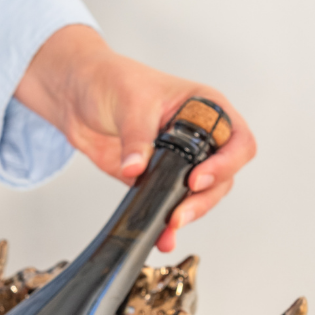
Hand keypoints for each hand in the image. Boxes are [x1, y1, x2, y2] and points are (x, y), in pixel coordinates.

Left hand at [15, 25, 255, 251]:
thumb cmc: (112, 80)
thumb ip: (137, 137)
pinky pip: (172, 203)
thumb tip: (137, 168)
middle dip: (205, 198)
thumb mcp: (130, 102)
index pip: (237, 140)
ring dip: (190, 213)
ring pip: (203, 194)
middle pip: (223, 176)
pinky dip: (168, 221)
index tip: (197, 178)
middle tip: (180, 212)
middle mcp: (199, 135)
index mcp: (205, 108)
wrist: (77, 94)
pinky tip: (162, 234)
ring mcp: (180, 158)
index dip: (225, 164)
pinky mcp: (158, 177)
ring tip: (170, 225)